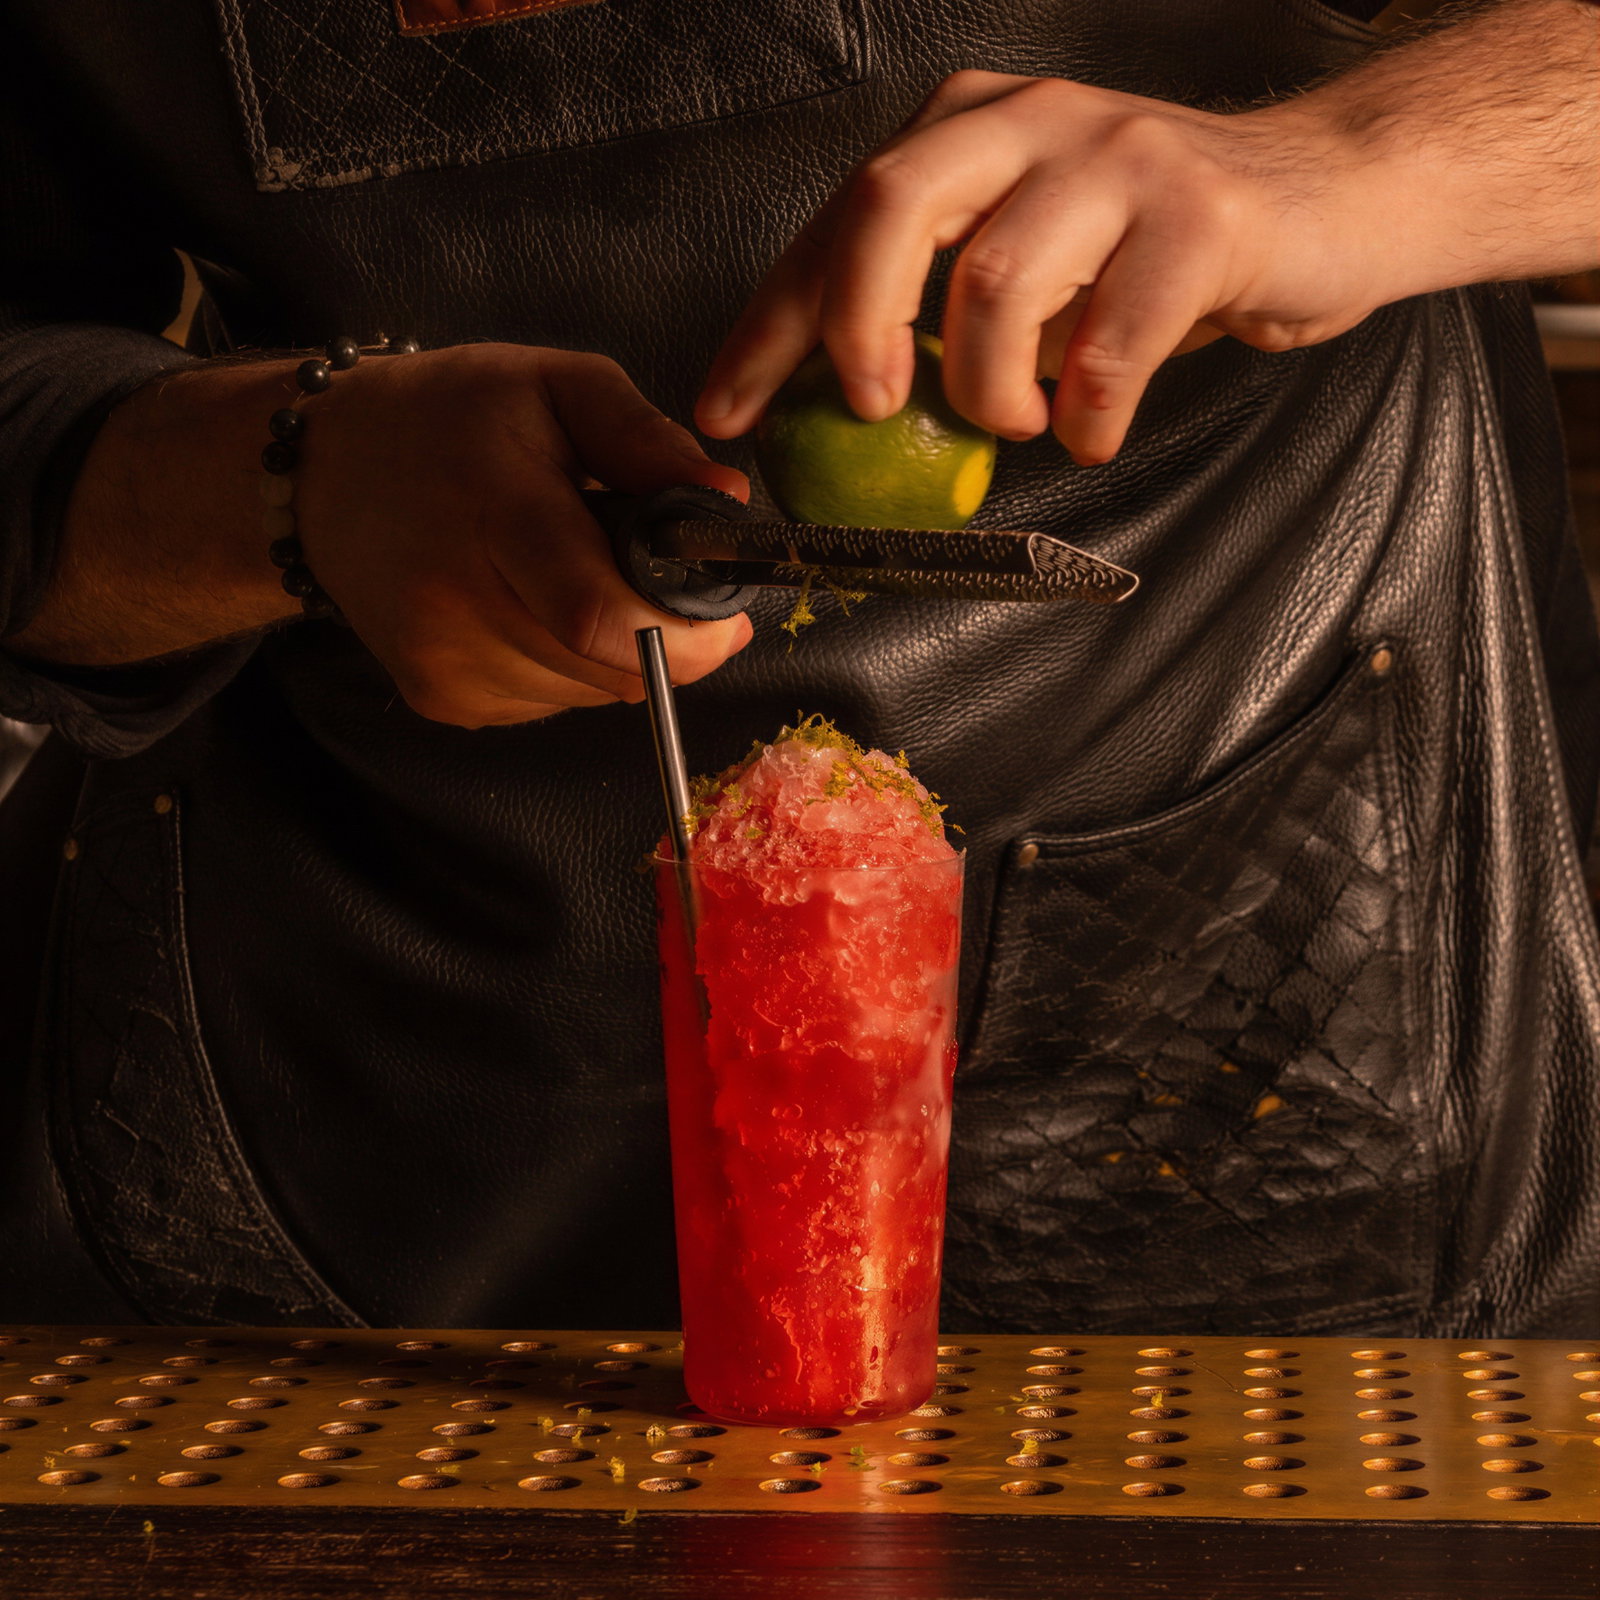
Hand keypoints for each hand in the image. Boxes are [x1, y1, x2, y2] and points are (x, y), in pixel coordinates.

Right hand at [297, 344, 750, 724]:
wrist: (322, 474)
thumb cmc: (449, 419)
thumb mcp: (555, 387)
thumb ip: (645, 439)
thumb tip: (726, 499)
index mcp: (494, 514)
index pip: (601, 616)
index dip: (685, 631)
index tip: (725, 611)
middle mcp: (457, 605)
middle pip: (611, 668)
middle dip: (671, 638)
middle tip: (669, 586)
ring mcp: (444, 664)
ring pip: (592, 694)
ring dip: (620, 651)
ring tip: (584, 578)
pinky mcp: (442, 700)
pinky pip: (553, 702)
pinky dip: (573, 665)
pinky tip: (539, 607)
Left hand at [696, 71, 1386, 463]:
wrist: (1326, 198)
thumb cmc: (1152, 248)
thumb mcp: (1026, 255)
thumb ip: (938, 303)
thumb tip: (838, 404)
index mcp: (968, 124)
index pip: (836, 221)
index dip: (768, 326)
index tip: (727, 411)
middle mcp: (1031, 118)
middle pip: (891, 207)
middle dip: (857, 328)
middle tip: (876, 407)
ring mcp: (1118, 156)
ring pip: (996, 283)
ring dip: (989, 391)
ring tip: (1021, 424)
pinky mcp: (1200, 215)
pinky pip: (1110, 346)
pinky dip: (1088, 416)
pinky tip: (1091, 426)